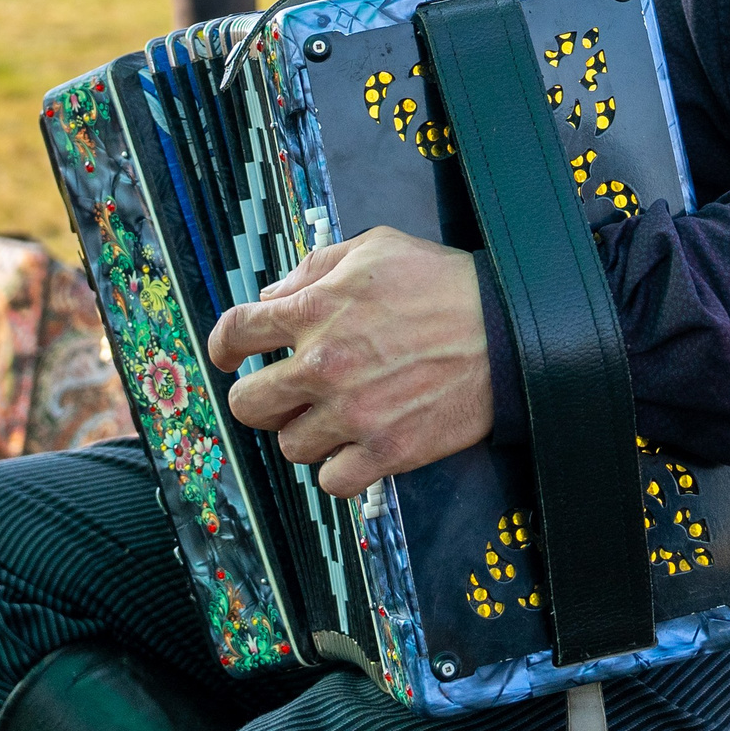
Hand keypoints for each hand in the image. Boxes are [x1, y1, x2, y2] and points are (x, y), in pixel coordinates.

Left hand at [207, 226, 491, 497]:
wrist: (506, 331)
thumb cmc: (442, 283)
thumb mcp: (375, 248)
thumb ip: (314, 267)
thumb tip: (271, 297)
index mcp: (314, 309)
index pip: (236, 333)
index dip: (223, 347)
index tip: (228, 358)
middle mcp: (322, 364)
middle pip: (248, 403)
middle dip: (260, 398)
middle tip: (285, 394)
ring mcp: (351, 413)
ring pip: (289, 446)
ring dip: (305, 433)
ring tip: (334, 418)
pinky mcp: (385, 450)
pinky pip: (332, 482)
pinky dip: (339, 470)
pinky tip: (356, 448)